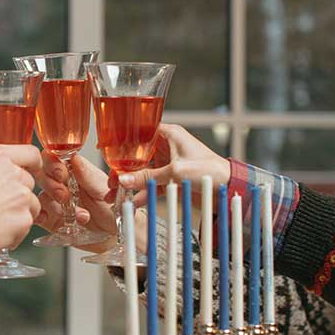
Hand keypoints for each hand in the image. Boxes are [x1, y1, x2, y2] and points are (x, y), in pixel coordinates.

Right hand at [0, 145, 41, 270]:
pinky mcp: (24, 219)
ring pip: (31, 204)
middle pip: (28, 182)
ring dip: (18, 213)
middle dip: (18, 194)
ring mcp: (21, 196)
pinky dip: (15, 232)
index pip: (30, 153)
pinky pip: (26, 225)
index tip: (31, 171)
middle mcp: (12, 172)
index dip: (32, 165)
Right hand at [36, 152, 146, 252]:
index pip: (54, 159)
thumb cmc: (113, 210)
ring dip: (56, 207)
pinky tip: (60, 221)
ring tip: (80, 216)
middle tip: (65, 196)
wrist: (114, 234)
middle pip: (42, 176)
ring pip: (41, 197)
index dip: (52, 164)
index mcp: (75, 171)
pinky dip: (44, 218)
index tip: (61, 175)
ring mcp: (55, 202)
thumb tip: (75, 158)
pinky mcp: (52, 219)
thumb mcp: (103, 191)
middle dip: (51, 186)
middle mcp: (62, 184)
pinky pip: (40, 215)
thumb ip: (87, 176)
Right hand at [105, 124, 229, 205]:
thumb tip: (123, 180)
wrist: (229, 188)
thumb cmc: (210, 170)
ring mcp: (168, 163)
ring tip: (115, 195)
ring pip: (142, 172)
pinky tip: (131, 203)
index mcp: (169, 134)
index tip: (105, 146)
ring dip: (129, 184)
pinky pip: (151, 184)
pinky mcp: (171, 178)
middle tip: (111, 181)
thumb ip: (147, 177)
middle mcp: (167, 146)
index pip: (139, 132)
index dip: (122, 139)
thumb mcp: (175, 172)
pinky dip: (141, 193)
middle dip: (122, 169)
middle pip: (137, 155)